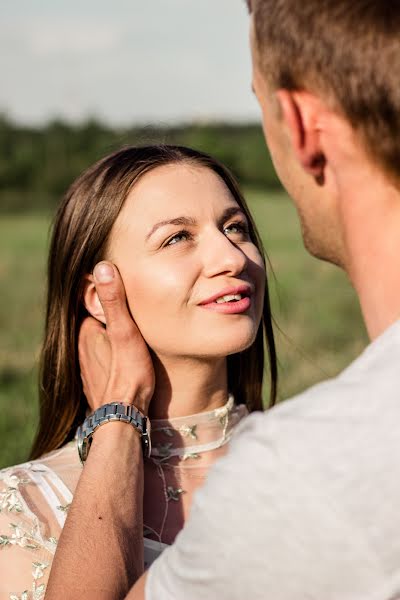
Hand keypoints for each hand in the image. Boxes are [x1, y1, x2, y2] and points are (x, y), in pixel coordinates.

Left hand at [78, 261, 154, 414]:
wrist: (124, 417)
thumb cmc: (128, 373)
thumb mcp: (125, 331)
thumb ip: (115, 300)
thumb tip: (101, 265)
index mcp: (86, 332)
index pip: (95, 306)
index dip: (111, 299)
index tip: (130, 295)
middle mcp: (81, 349)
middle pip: (98, 325)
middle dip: (113, 320)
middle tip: (136, 317)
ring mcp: (87, 368)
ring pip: (101, 346)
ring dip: (114, 341)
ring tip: (135, 339)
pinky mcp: (95, 384)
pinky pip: (105, 364)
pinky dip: (114, 360)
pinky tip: (129, 363)